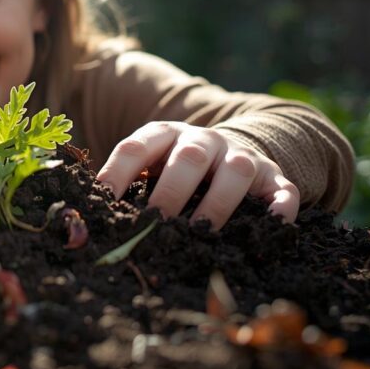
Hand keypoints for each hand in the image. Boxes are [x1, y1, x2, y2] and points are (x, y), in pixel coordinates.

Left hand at [95, 122, 299, 229]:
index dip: (116, 174)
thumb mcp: (149, 167)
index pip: (135, 147)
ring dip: (218, 202)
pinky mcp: (274, 176)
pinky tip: (271, 228)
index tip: (102, 203)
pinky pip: (284, 189)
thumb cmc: (175, 169)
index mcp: (164, 135)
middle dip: (171, 191)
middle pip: (188, 157)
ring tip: (201, 234)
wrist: (232, 148)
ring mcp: (241, 155)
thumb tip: (85, 221)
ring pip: (237, 169)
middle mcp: (203, 140)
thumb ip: (125, 186)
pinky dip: (280, 208)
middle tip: (155, 223)